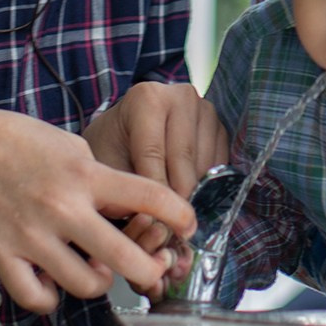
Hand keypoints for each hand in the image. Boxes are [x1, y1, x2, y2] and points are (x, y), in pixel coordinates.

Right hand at [0, 103, 194, 312]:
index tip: (188, 225)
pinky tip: (55, 282)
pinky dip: (52, 297)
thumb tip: (133, 210)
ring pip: (84, 284)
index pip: (149, 196)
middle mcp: (62, 207)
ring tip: (97, 269)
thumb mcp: (74, 146)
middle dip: (150, 270)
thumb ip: (103, 180)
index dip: (179, 215)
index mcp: (86, 174)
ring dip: (99, 282)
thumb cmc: (23, 143)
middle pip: (123, 256)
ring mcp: (31, 236)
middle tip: (154, 269)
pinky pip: (38, 298)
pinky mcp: (2, 256)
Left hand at [86, 83, 226, 254]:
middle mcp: (181, 96)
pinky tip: (187, 196)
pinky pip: (219, 165)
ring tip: (175, 216)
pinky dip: (206, 186)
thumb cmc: (110, 150)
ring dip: (192, 194)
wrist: (123, 133)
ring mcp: (205, 109)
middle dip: (176, 199)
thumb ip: (127, 190)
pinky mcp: (220, 126)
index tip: (154, 224)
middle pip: (184, 159)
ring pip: (205, 165)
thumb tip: (158, 223)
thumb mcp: (105, 167)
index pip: (154, 154)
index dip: (154, 193)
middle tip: (168, 230)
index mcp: (146, 99)